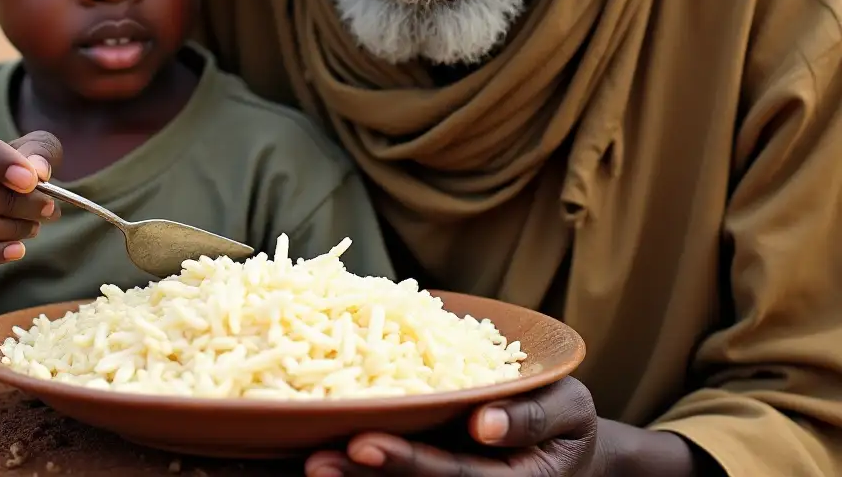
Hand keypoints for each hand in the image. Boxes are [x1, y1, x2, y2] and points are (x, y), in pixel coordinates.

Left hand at [307, 378, 599, 476]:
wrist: (568, 448)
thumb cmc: (566, 422)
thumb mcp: (568, 409)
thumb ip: (532, 416)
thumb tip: (486, 423)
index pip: (455, 476)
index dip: (408, 464)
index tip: (363, 444)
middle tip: (318, 460)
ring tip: (311, 464)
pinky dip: (365, 475)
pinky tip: (322, 457)